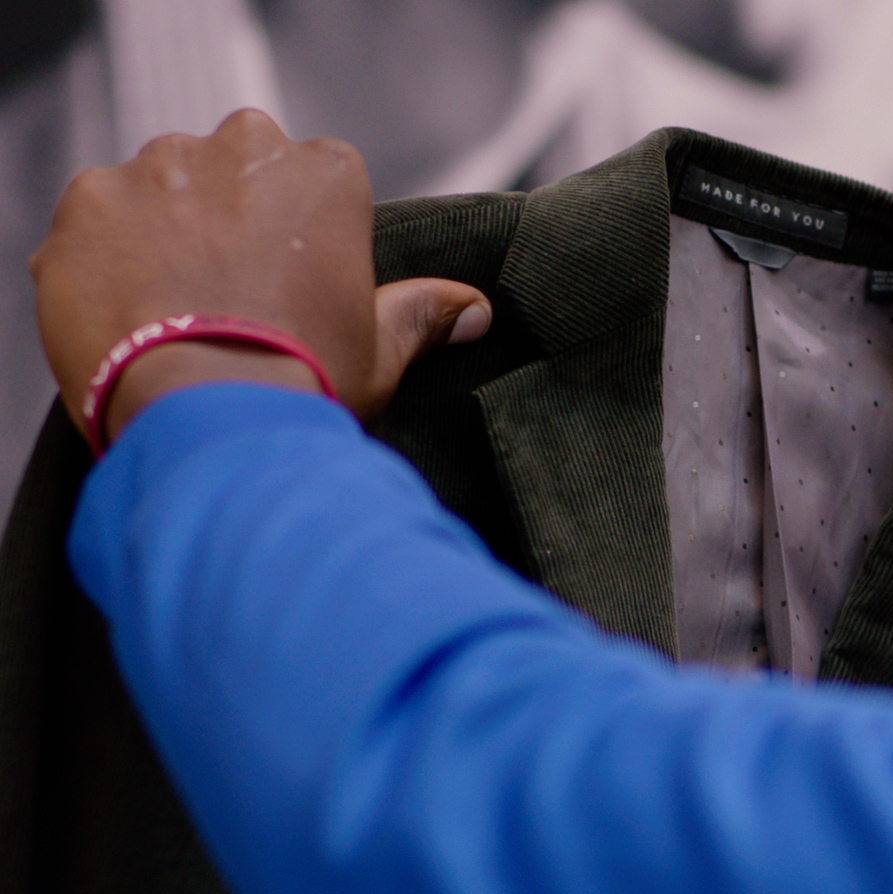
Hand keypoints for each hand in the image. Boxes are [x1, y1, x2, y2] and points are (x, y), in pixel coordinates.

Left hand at [30, 108, 489, 440]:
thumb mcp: (380, 353)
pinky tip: (126, 318)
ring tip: (173, 312)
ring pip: (159, 188)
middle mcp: (243, 148)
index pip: (315, 176)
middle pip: (233, 166)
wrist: (211, 419)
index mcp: (326, 173)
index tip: (292, 279)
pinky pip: (97, 221)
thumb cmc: (308, 383)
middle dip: (230, 215)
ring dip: (164, 232)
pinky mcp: (89, 202)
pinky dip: (105, 259)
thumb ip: (422, 315)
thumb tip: (474, 310)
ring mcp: (158, 169)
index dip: (302, 231)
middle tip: (232, 295)